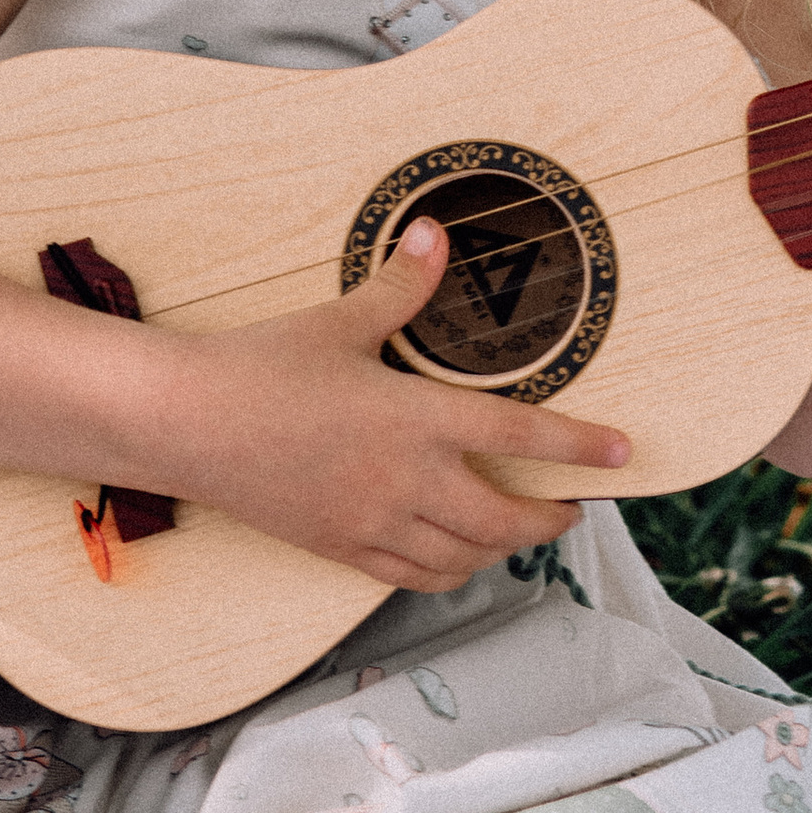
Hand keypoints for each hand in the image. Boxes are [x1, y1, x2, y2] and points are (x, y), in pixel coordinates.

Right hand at [156, 219, 630, 592]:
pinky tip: (454, 552)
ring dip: (503, 548)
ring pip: (464, 557)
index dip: (579, 448)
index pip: (519, 436)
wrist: (187, 424)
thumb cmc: (261, 367)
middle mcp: (404, 481)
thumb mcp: (338, 321)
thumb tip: (435, 235)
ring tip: (519, 528)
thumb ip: (399, 288)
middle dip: (550, 517)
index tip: (623, 455)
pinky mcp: (341, 549)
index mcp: (413, 419)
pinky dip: (449, 569)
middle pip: (504, 519)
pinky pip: (413, 576)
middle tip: (572, 506)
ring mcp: (373, 523)